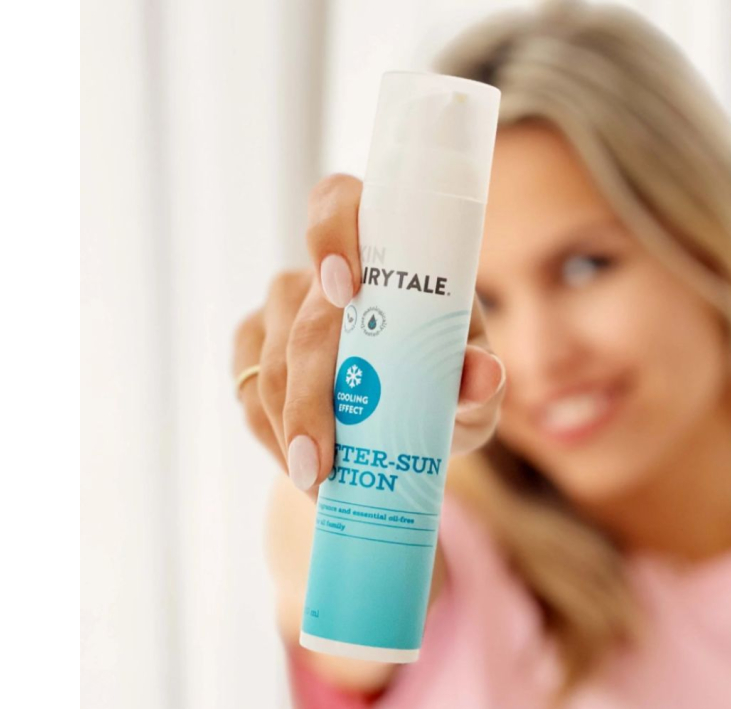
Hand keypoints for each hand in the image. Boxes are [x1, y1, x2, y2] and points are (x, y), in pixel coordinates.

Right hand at [232, 173, 505, 494]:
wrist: (407, 421)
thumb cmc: (443, 384)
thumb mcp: (471, 389)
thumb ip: (482, 381)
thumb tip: (483, 375)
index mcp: (378, 252)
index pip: (338, 203)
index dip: (331, 232)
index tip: (344, 288)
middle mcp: (320, 275)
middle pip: (301, 318)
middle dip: (307, 397)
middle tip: (323, 463)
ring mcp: (279, 311)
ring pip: (267, 363)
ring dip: (287, 430)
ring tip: (320, 484)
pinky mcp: (252, 350)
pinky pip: (247, 393)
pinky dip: (273, 440)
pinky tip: (302, 475)